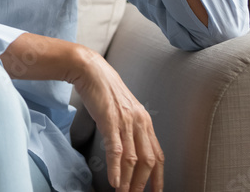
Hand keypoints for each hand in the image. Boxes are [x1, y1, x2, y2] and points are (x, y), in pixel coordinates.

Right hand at [73, 50, 164, 191]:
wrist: (91, 70)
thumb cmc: (105, 90)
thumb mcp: (123, 109)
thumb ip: (130, 126)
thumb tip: (129, 147)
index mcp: (144, 121)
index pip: (158, 155)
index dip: (158, 176)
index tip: (156, 191)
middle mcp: (139, 122)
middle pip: (148, 161)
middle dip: (143, 183)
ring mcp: (126, 122)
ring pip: (133, 159)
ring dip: (129, 180)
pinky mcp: (110, 121)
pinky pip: (116, 150)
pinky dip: (116, 168)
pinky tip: (115, 181)